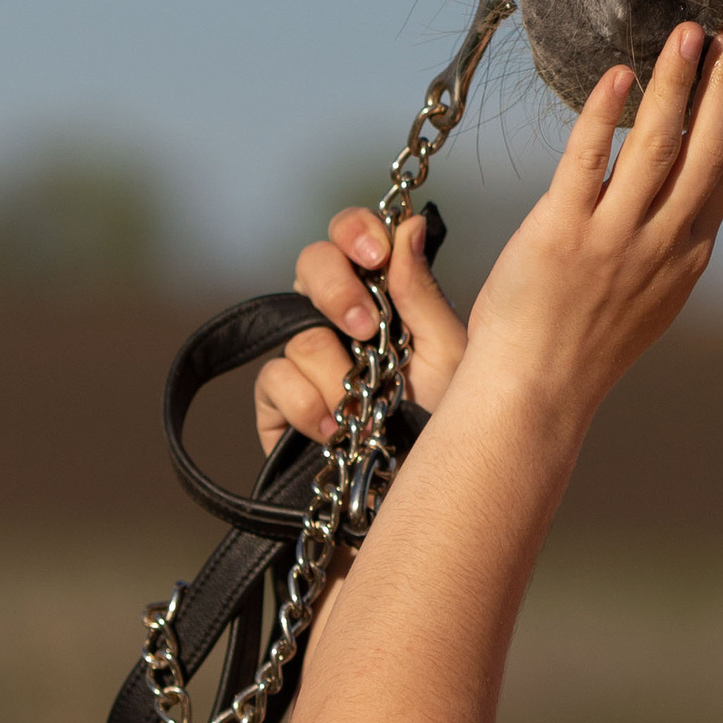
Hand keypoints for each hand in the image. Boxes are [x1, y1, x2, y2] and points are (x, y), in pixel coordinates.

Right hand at [254, 202, 468, 454]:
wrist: (412, 497)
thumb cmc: (441, 427)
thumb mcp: (447, 357)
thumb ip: (422, 293)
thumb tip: (411, 224)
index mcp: (385, 298)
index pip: (355, 237)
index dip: (357, 231)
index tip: (376, 254)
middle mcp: (341, 321)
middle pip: (312, 263)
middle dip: (336, 290)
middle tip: (365, 328)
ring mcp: (307, 362)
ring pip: (301, 333)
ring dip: (337, 374)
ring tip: (362, 405)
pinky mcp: (278, 403)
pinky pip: (274, 379)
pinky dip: (308, 406)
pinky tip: (334, 430)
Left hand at [455, 23, 722, 426]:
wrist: (534, 395)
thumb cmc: (581, 347)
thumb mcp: (650, 297)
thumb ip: (669, 242)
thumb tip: (682, 193)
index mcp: (687, 255)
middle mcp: (662, 243)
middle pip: (707, 148)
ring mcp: (614, 238)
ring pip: (658, 145)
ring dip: (677, 84)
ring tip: (689, 34)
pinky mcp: (562, 233)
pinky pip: (588, 160)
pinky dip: (606, 115)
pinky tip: (617, 76)